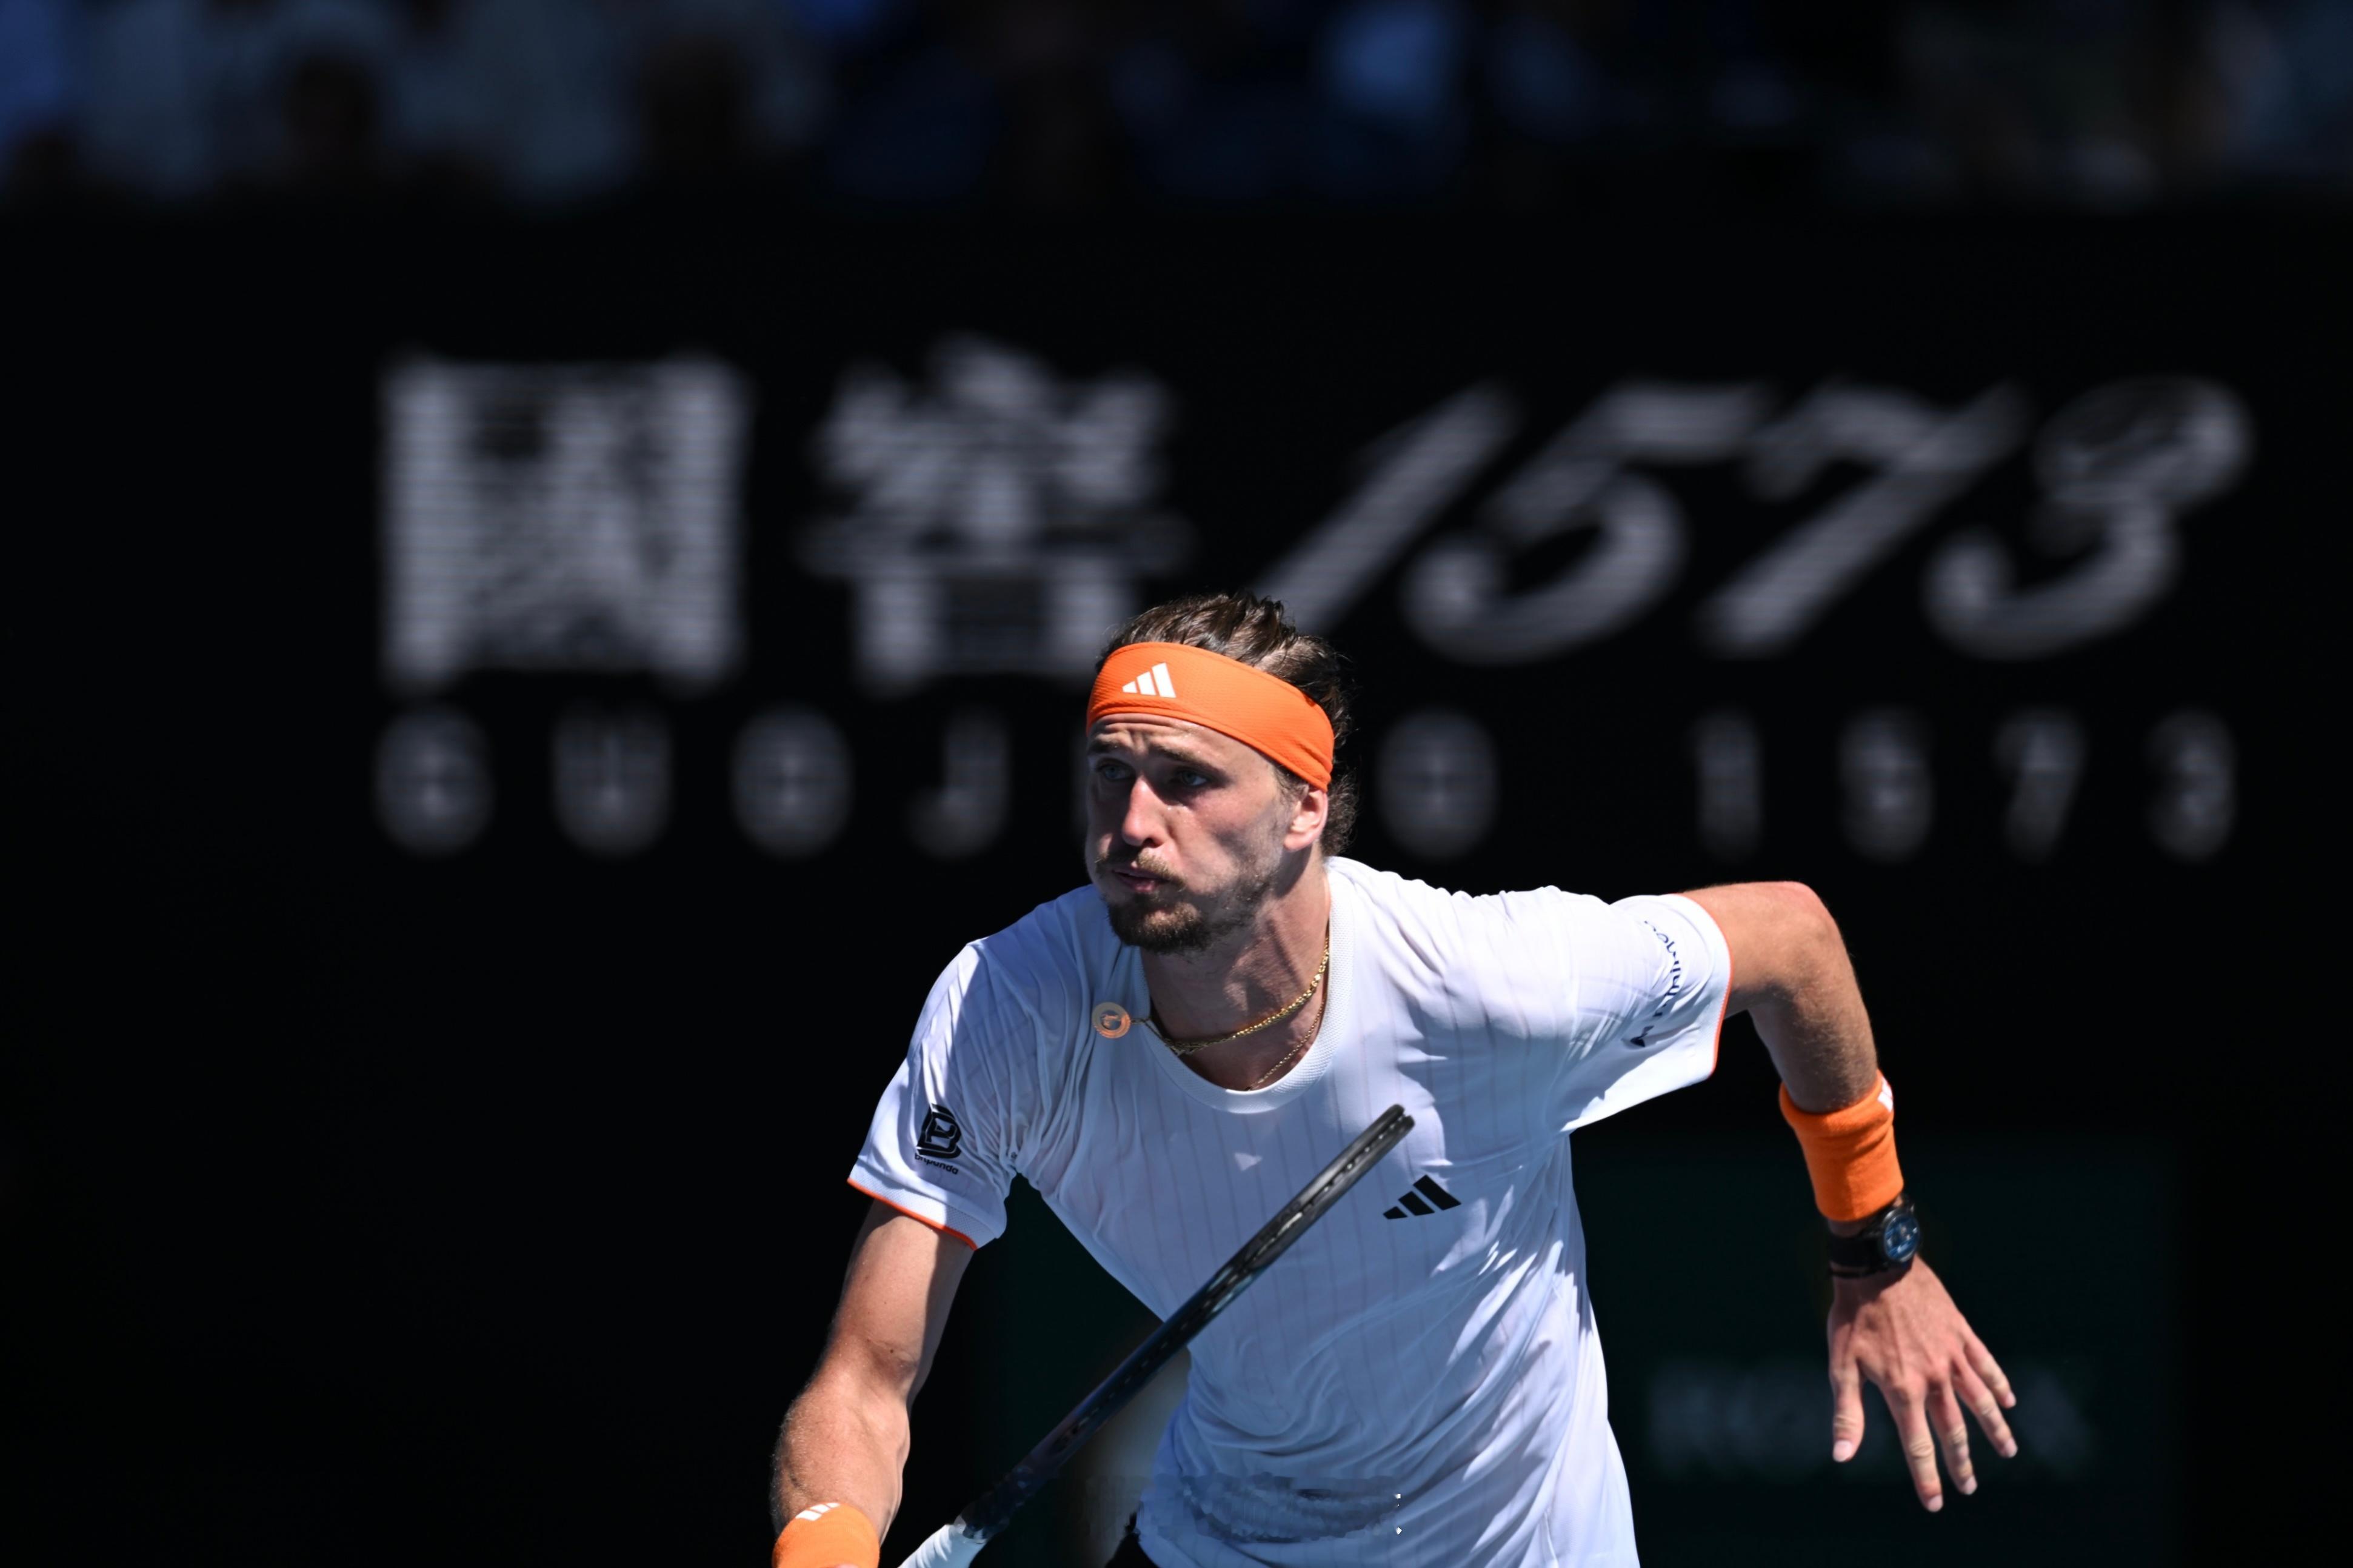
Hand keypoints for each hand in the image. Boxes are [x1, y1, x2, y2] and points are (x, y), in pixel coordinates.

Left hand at [1828, 1258, 2016, 1510]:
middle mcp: (1934, 1378)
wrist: (1878, 1266)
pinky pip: (1986, 1365)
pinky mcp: (1961, 1334)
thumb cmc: (1853, 1316)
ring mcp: (1952, 1355)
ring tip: (2008, 1453)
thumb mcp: (1841, 1364)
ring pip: (1980, 1402)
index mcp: (1903, 1388)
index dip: (1926, 1477)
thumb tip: (1842, 1456)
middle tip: (1969, 1488)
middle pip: (1953, 1430)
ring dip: (1994, 1430)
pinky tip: (2008, 1402)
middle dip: (1961, 1463)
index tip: (1935, 1504)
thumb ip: (1847, 1411)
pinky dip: (1999, 1385)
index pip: (1917, 1445)